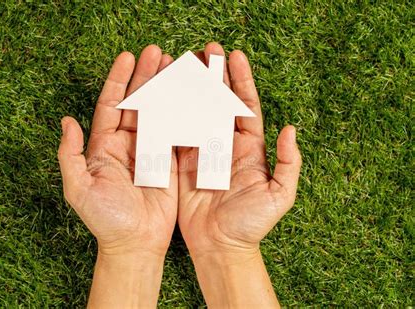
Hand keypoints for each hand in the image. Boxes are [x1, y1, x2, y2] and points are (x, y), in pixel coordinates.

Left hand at [58, 45, 174, 307]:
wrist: (135, 244)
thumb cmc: (106, 220)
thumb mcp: (79, 189)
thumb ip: (71, 155)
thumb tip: (67, 121)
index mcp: (104, 146)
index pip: (111, 104)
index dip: (119, 80)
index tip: (128, 57)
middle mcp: (127, 145)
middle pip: (137, 102)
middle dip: (145, 76)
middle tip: (157, 52)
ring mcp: (149, 152)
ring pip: (158, 112)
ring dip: (165, 89)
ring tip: (175, 66)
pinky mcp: (168, 162)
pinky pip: (175, 132)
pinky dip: (182, 113)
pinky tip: (190, 95)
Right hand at [177, 43, 301, 306]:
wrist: (221, 247)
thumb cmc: (251, 225)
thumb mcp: (279, 196)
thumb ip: (287, 164)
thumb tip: (289, 129)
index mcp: (249, 149)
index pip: (245, 106)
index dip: (241, 81)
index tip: (235, 57)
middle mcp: (225, 145)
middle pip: (219, 102)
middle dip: (214, 75)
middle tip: (206, 51)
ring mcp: (203, 152)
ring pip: (196, 112)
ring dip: (191, 88)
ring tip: (183, 65)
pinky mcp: (182, 163)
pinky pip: (177, 134)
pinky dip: (171, 113)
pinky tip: (166, 94)